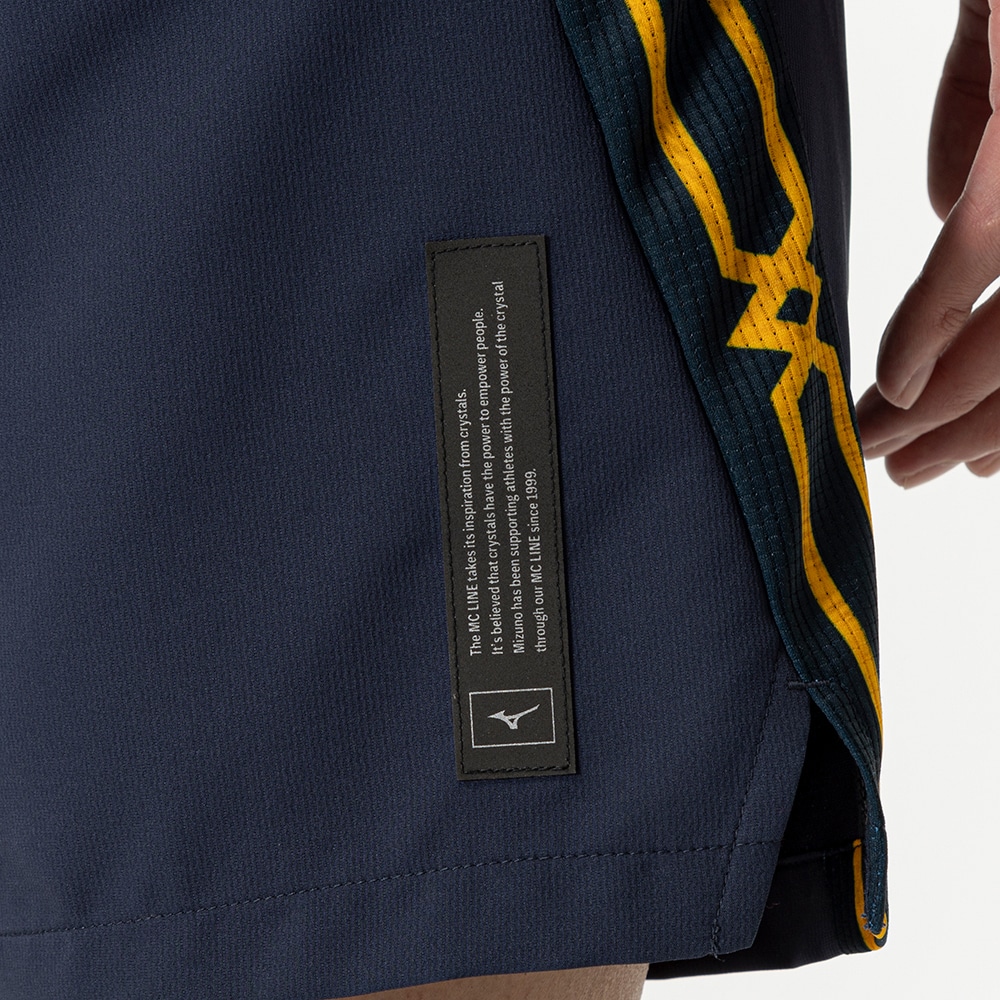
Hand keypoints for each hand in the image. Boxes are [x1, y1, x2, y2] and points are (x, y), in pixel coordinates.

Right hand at [857, 0, 999, 485]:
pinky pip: (986, 247)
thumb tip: (933, 213)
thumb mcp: (999, 35)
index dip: (988, 386)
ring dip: (957, 405)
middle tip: (909, 475)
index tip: (932, 433)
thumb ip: (975, 122)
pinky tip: (892, 387)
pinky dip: (929, 325)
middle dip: (971, 421)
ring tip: (902, 462)